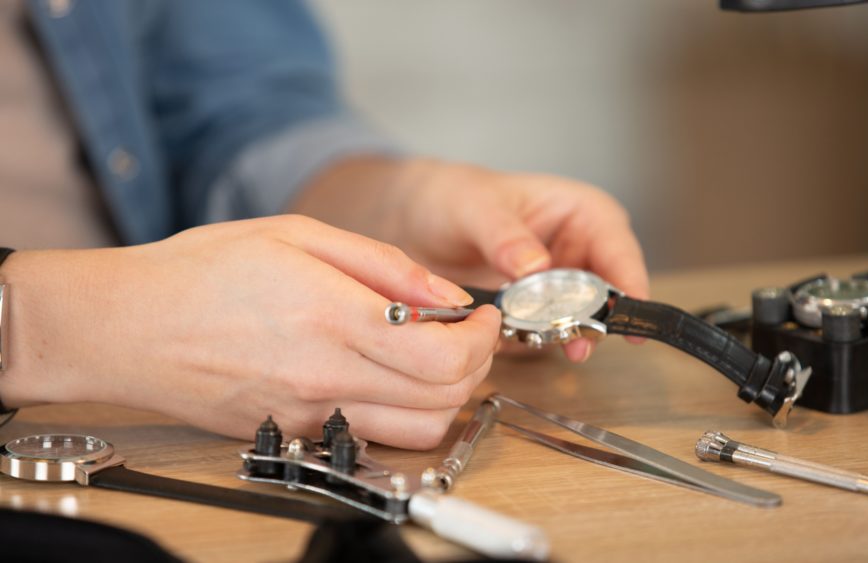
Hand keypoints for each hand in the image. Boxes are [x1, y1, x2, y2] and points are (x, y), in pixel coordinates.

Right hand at [0, 216, 500, 448]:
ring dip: (446, 396)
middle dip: (476, 365)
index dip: (483, 339)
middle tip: (466, 333)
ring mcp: (309, 415)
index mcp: (331, 318)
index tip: (483, 318)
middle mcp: (325, 378)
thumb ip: (384, 266)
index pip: (444, 356)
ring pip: (418, 431)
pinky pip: (374, 436)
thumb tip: (448, 297)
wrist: (126, 326)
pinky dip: (404, 412)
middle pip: (444, 400)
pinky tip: (387, 374)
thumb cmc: (200, 271)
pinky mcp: (295, 434)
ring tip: (432, 355)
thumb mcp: (299, 236)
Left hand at [293, 157, 649, 361]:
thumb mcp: (475, 207)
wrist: (412, 222)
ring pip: (579, 321)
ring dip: (563, 336)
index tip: (625, 318)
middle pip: (606, 295)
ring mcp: (557, 289)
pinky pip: (543, 338)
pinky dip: (531, 344)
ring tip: (544, 342)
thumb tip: (536, 267)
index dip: (629, 284)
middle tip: (577, 342)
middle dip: (595, 320)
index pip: (618, 249)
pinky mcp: (533, 317)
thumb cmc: (451, 196)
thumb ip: (505, 236)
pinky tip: (512, 340)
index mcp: (581, 214)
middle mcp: (577, 253)